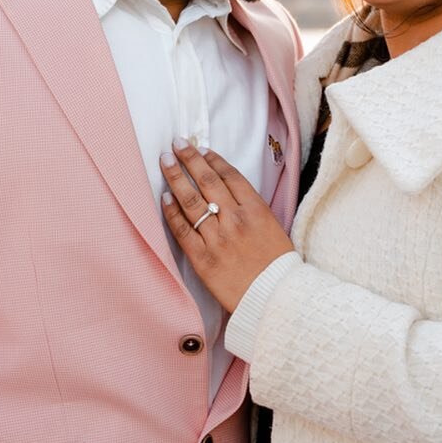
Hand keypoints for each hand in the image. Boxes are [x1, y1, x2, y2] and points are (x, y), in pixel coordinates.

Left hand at [160, 140, 293, 312]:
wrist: (275, 298)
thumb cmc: (277, 265)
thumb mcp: (273, 227)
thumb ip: (252, 207)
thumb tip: (229, 189)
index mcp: (256, 210)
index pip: (230, 176)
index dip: (213, 159)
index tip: (201, 149)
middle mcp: (235, 220)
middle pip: (207, 182)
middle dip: (190, 159)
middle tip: (176, 144)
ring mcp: (218, 239)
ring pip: (192, 201)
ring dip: (176, 178)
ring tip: (165, 161)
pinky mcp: (203, 258)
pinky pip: (183, 230)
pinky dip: (172, 212)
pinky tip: (164, 197)